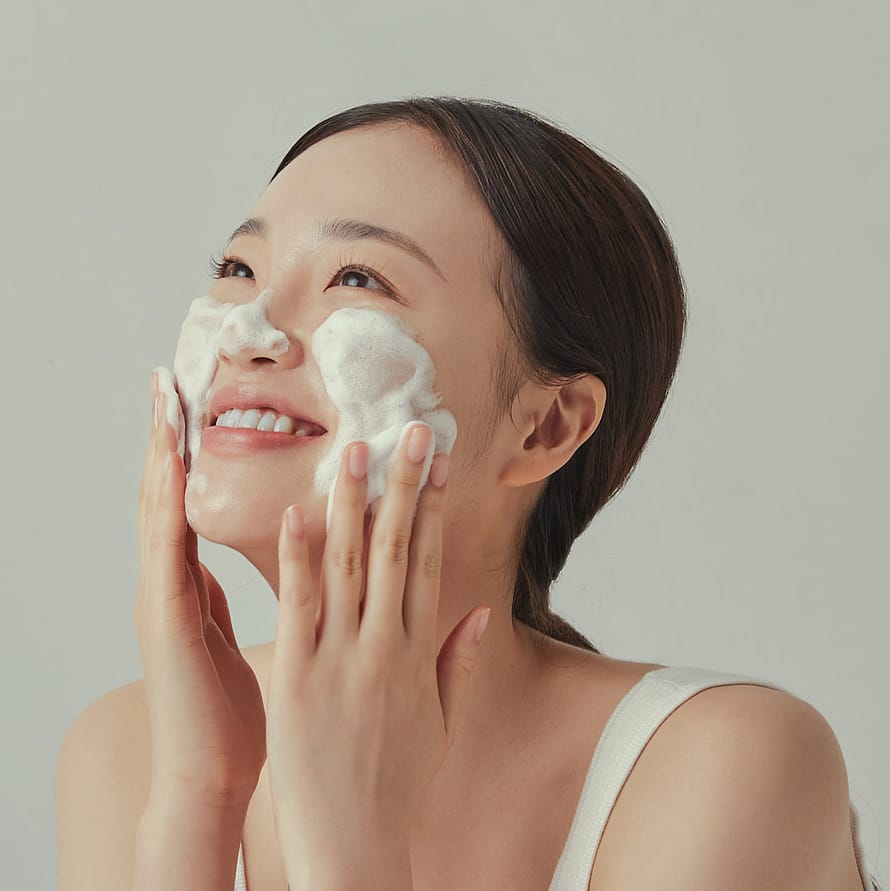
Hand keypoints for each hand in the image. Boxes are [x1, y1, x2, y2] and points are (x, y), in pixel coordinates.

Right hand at [134, 370, 265, 807]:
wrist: (209, 777)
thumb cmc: (228, 710)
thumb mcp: (228, 633)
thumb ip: (218, 593)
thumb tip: (224, 558)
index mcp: (189, 584)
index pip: (184, 502)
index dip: (183, 450)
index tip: (189, 400)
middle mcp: (169, 584)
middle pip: (165, 494)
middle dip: (164, 436)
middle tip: (165, 378)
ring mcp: (162, 602)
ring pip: (159, 513)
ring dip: (160, 456)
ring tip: (162, 403)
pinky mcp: (168, 625)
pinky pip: (167, 556)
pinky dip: (166, 510)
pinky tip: (170, 472)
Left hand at [265, 423, 490, 878]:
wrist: (352, 839)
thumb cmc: (397, 780)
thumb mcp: (442, 721)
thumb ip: (460, 661)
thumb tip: (483, 611)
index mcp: (419, 652)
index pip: (432, 562)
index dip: (435, 508)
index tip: (438, 464)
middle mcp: (385, 646)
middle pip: (398, 550)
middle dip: (404, 486)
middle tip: (409, 432)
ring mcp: (340, 660)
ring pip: (350, 566)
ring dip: (353, 505)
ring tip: (355, 452)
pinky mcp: (295, 677)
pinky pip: (299, 608)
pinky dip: (299, 559)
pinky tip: (300, 515)